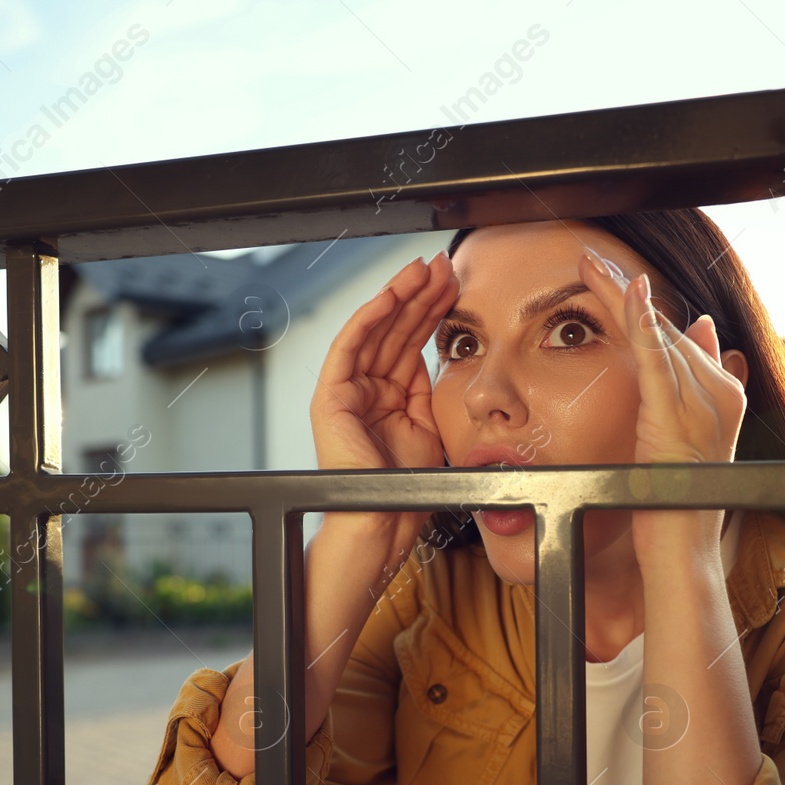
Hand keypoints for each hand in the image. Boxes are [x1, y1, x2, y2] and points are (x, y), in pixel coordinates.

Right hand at [310, 249, 458, 559]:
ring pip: (374, 330)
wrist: (386, 520)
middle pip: (395, 329)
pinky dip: (370, 318)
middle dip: (419, 294)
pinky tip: (391, 295)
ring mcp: (346, 392)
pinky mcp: (330, 397)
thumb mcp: (430, 426)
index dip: (432, 311)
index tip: (455, 284)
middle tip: (443, 264)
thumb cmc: (408, 487)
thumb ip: (431, 391)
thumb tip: (449, 356)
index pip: (412, 342)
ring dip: (399, 297)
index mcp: (391, 397)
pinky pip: (350, 347)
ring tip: (423, 269)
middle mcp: (367, 389)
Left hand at [577, 250, 746, 575]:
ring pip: (658, 335)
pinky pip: (657, 359)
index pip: (677, 337)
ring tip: (591, 265)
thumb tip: (701, 336)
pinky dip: (643, 323)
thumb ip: (689, 396)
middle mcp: (718, 395)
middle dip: (626, 292)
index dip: (643, 305)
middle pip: (666, 328)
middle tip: (590, 259)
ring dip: (623, 295)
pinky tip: (629, 292)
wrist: (681, 553)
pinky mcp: (676, 419)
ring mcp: (702, 406)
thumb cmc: (672, 507)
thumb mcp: (680, 445)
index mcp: (722, 398)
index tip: (614, 277)